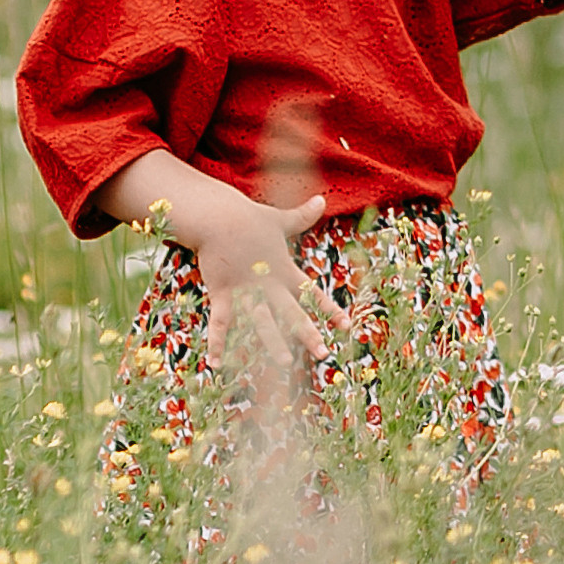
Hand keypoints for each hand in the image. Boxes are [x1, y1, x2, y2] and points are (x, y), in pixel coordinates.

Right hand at [176, 187, 345, 373]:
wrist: (218, 215)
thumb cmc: (249, 218)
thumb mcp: (279, 219)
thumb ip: (301, 216)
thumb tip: (323, 199)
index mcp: (283, 269)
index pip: (311, 292)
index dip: (329, 309)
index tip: (346, 326)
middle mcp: (268, 282)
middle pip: (292, 312)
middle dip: (308, 333)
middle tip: (324, 354)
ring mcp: (245, 289)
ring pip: (262, 321)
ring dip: (274, 343)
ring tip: (286, 364)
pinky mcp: (222, 292)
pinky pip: (221, 322)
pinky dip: (218, 342)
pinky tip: (216, 364)